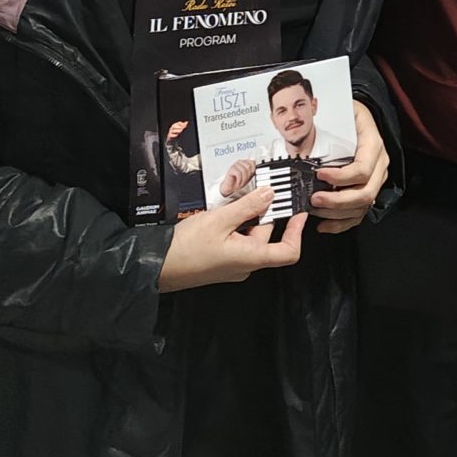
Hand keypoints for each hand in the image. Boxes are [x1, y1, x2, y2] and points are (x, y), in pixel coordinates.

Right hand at [157, 185, 303, 290]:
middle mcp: (245, 265)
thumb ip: (248, 206)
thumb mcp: (220, 220)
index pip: (288, 252)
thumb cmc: (186, 248)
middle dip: (262, 212)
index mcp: (251, 258)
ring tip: (231, 201)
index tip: (299, 212)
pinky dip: (234, 225)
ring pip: (250, 236)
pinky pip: (236, 240)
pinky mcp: (221, 261)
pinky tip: (221, 213)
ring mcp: (233, 264)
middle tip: (256, 191)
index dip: (297, 232)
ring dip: (245, 217)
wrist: (157, 265)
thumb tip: (270, 194)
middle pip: (266, 236)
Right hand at [217, 157, 256, 200]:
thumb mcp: (249, 177)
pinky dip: (239, 180)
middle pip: (249, 166)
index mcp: (245, 162)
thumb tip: (261, 171)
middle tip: (244, 181)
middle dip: (247, 176)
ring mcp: (235, 164)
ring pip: (244, 170)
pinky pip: (238, 174)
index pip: (253, 162)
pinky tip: (237, 182)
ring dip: (243, 179)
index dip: (253, 171)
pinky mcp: (231, 168)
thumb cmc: (239, 182)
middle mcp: (240, 162)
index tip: (250, 176)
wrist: (230, 188)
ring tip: (240, 182)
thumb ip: (253, 173)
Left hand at [309, 102, 388, 234]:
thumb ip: (328, 126)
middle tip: (314, 199)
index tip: (319, 174)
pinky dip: (341, 223)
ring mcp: (377, 179)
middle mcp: (379, 165)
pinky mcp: (370, 189)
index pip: (362, 170)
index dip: (341, 177)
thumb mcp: (341, 111)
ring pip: (363, 207)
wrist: (361, 116)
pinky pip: (360, 213)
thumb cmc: (349, 114)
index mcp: (373, 145)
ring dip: (337, 213)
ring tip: (314, 210)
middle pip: (365, 193)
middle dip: (337, 201)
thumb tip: (304, 144)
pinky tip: (324, 225)